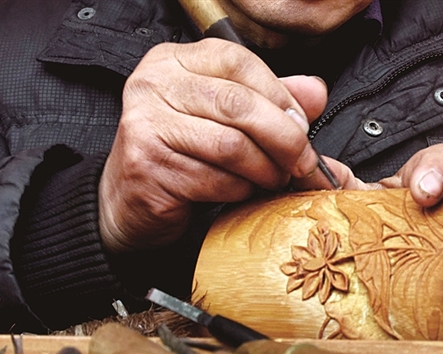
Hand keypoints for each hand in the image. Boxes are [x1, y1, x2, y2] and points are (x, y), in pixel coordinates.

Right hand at [99, 39, 330, 252]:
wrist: (126, 202)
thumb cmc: (178, 157)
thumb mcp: (223, 119)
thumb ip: (268, 101)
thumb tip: (316, 91)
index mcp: (172, 62)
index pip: (237, 61)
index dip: (279, 94)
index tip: (302, 123)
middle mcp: (153, 85)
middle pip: (238, 103)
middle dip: (283, 137)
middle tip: (302, 161)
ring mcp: (146, 126)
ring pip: (231, 146)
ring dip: (264, 170)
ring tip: (272, 180)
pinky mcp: (148, 167)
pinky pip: (215, 180)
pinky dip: (239, 191)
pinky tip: (240, 193)